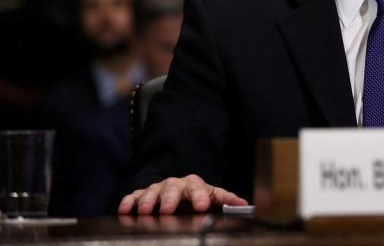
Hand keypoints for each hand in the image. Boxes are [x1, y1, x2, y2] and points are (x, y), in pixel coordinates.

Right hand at [118, 174, 248, 214]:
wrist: (178, 194)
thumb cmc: (196, 197)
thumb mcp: (213, 198)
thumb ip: (226, 200)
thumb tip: (245, 204)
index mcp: (194, 184)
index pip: (198, 188)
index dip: (200, 197)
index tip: (202, 208)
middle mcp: (174, 185)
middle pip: (172, 188)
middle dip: (170, 199)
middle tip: (168, 210)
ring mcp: (157, 189)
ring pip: (151, 191)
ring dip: (148, 201)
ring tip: (146, 212)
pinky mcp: (141, 195)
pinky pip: (133, 197)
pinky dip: (129, 202)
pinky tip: (126, 210)